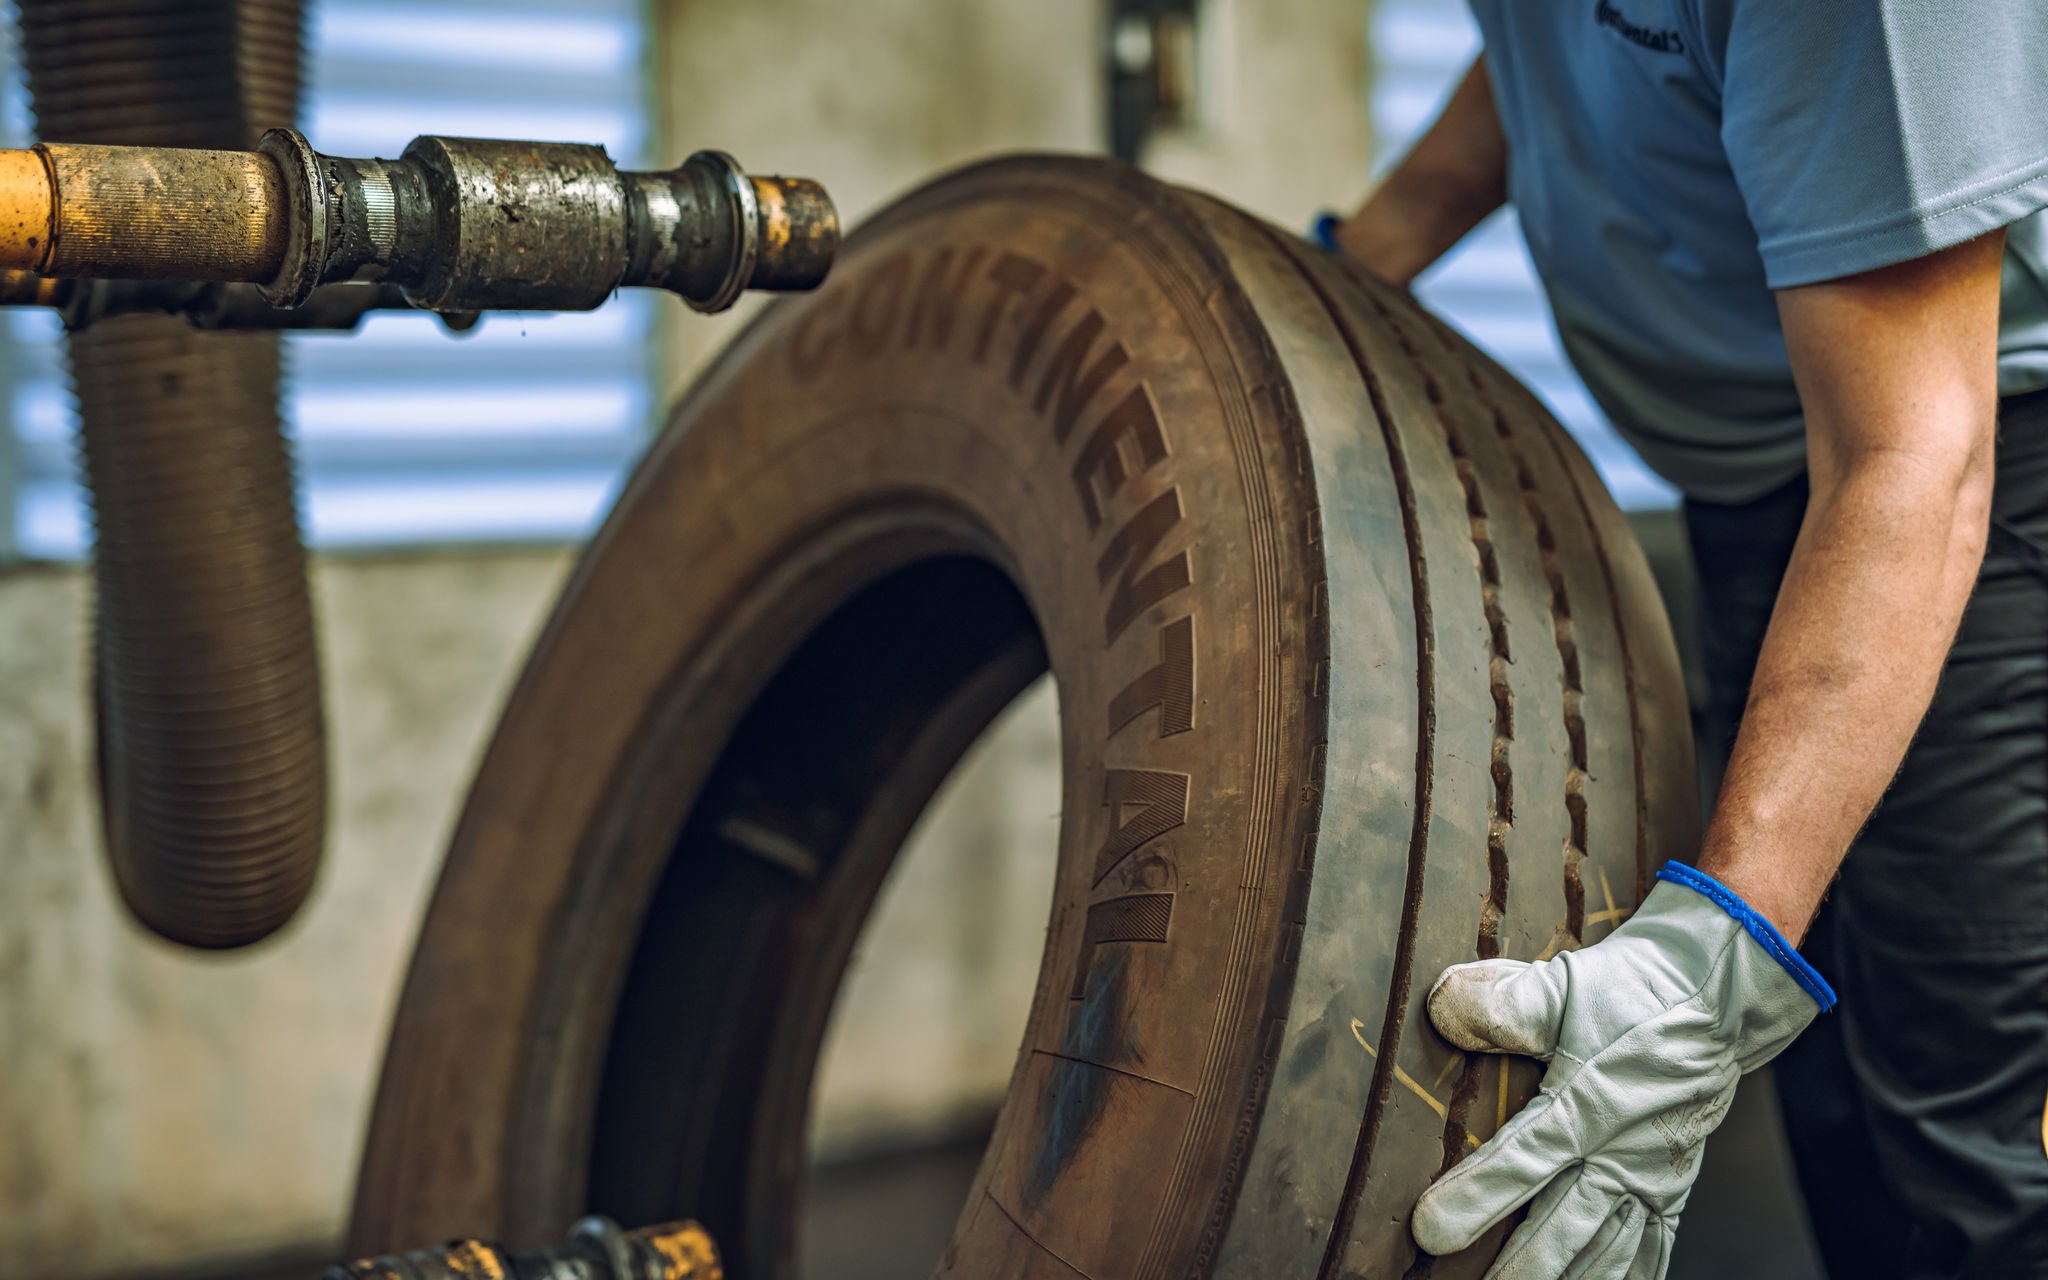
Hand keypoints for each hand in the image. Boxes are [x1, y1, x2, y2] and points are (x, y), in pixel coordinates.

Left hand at [1410, 863, 1832, 1278]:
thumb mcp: (1562, 984)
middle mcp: (1624, 1151)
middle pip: (1564, 1226)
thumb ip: (1503, 1002)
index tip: (1429, 1230)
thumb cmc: (1630, 990)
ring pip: (1605, 1250)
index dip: (1476, 1198)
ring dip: (1565, 1278)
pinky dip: (1627, 1278)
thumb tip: (1440, 1007)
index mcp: (1589, 1100)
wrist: (1718, 996)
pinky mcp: (1673, 1187)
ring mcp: (1652, 1176)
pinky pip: (1652, 1248)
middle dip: (1517, 1267)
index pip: (1523, 1160)